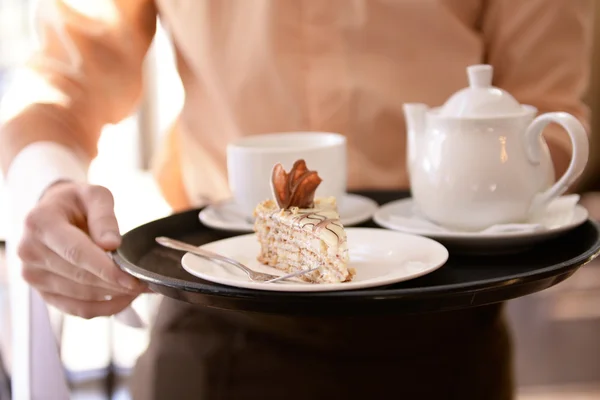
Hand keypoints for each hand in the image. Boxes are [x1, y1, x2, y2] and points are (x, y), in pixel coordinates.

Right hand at [17, 181, 145, 318]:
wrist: (55, 211)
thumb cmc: (77, 202)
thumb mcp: (95, 195)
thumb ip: (104, 216)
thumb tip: (111, 244)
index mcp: (41, 223)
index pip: (76, 252)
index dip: (105, 269)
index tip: (131, 279)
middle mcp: (30, 251)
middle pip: (80, 277)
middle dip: (116, 284)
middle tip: (145, 282)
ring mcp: (33, 275)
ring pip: (81, 296)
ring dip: (114, 296)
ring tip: (139, 288)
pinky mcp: (42, 292)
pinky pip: (77, 309)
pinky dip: (104, 308)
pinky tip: (124, 299)